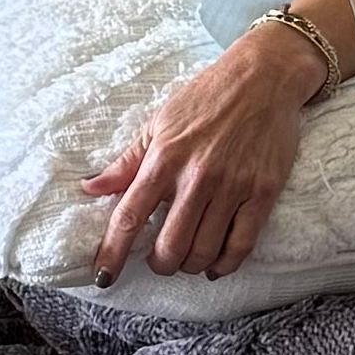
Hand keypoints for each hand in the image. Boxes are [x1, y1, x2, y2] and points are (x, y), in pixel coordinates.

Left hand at [84, 17, 324, 281]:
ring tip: (187, 259)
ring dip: (190, 265)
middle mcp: (196, 177)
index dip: (112, 253)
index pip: (129, 216)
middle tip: (159, 259)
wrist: (264, 77)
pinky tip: (215, 264)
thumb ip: (127, 161)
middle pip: (169, 246)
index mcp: (164, 159)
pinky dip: (225, 264)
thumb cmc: (206, 97)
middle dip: (159, 264)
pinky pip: (241, 245)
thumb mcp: (159, 122)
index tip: (103, 277)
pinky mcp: (262, 192)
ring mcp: (232, 187)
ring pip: (204, 252)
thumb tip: (90, 187)